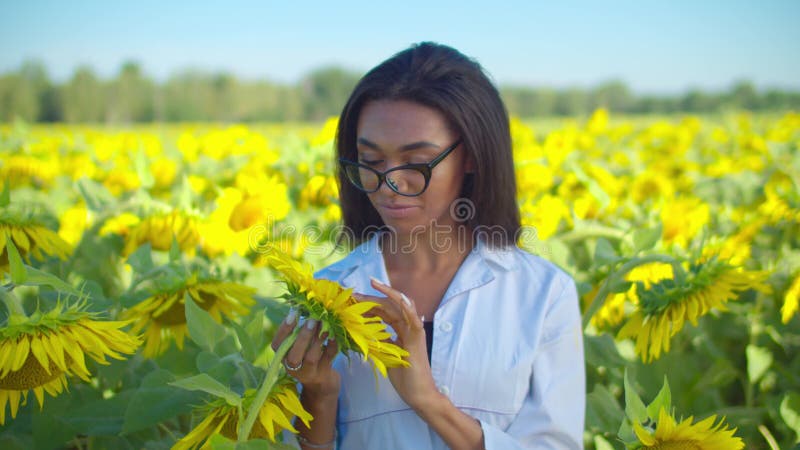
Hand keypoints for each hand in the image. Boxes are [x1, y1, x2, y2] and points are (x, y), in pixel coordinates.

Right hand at [271, 308, 339, 398]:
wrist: (319, 379)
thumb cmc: (305, 354)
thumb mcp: (296, 344)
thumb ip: (297, 330)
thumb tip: (304, 305)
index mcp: (282, 356)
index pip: (277, 345)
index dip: (284, 330)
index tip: (293, 314)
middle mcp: (292, 367)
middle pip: (294, 356)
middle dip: (303, 336)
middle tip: (312, 319)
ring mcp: (309, 372)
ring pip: (311, 358)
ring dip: (318, 339)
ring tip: (324, 324)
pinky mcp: (323, 372)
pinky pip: (328, 358)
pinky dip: (332, 345)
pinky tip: (335, 334)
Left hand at [355, 277, 438, 409]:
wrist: (419, 394)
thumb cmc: (404, 377)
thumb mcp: (386, 355)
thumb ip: (378, 341)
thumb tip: (362, 332)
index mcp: (401, 330)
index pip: (383, 312)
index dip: (368, 305)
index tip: (352, 300)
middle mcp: (408, 327)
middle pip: (389, 306)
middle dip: (371, 298)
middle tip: (354, 293)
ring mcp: (414, 331)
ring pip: (401, 306)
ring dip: (386, 294)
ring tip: (373, 285)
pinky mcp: (418, 339)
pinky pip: (413, 320)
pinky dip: (407, 308)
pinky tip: (399, 298)